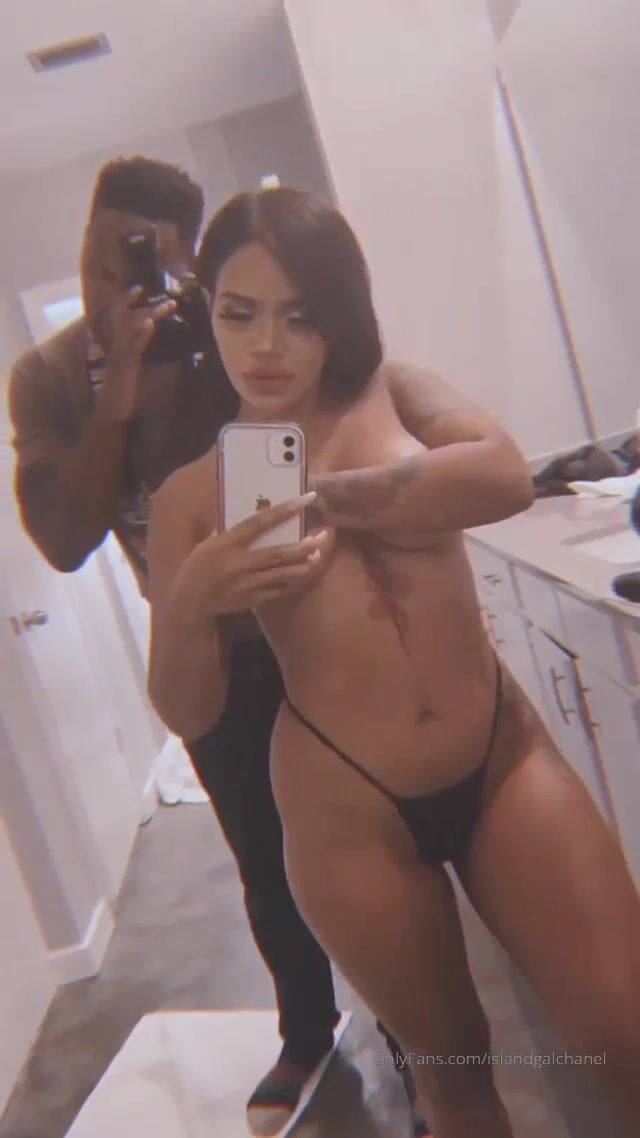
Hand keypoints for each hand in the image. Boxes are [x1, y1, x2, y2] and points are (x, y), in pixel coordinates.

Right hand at [98, 286, 176, 420]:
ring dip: (149, 315)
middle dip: (147, 306)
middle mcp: (119, 346)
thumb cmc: (129, 396)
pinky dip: (141, 333)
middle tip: (170, 300)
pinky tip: (150, 324)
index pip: (127, 320)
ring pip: (130, 327)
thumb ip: (159, 366)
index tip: (144, 288)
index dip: (133, 303)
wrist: (111, 414)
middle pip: (128, 318)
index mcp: (123, 347)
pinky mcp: (122, 366)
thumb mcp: (146, 377)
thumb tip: (179, 359)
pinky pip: (131, 346)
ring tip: (166, 307)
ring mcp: (120, 355)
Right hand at [182, 492, 332, 616]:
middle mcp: (240, 563)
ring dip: (303, 565)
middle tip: (323, 536)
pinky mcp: (252, 599)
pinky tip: (301, 574)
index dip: (285, 510)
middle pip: (279, 553)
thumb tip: (250, 516)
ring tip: (318, 555)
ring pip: (283, 573)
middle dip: (304, 545)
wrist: (190, 601)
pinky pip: (277, 590)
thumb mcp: (209, 543)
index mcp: (228, 543)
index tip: (306, 499)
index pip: (260, 522)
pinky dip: (290, 582)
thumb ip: (229, 530)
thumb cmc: (197, 567)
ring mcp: (248, 583)